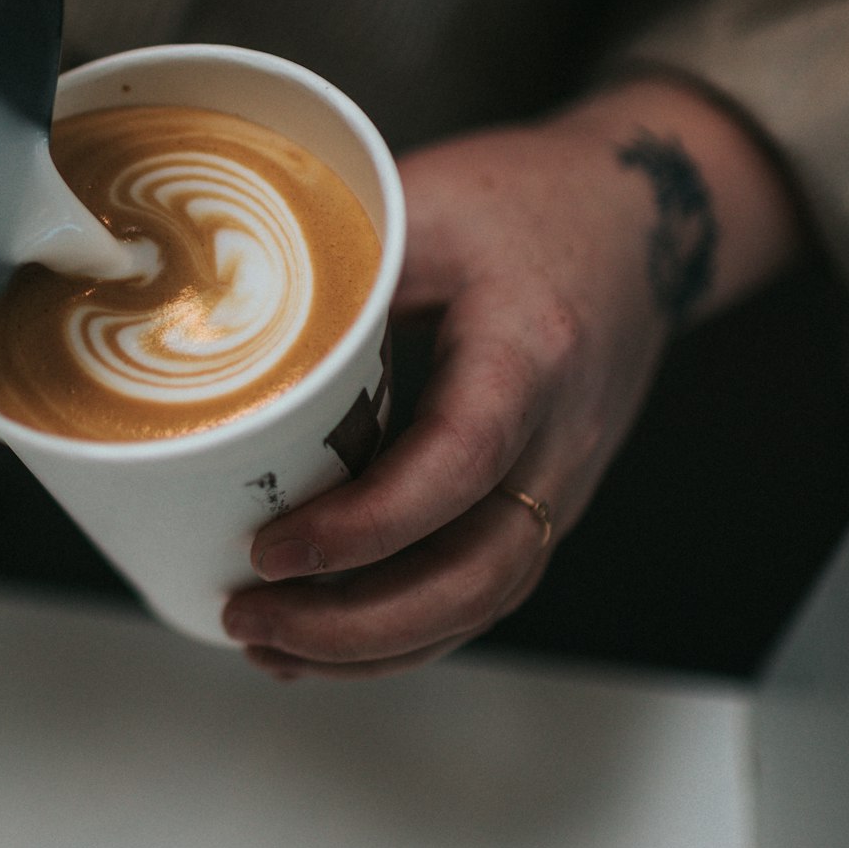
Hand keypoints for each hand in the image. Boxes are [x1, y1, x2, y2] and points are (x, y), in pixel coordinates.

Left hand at [223, 77, 801, 678]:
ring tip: (264, 643)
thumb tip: (211, 335)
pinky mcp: (543, 505)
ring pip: (483, 602)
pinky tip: (319, 643)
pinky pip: (482, 593)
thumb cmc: (522, 202)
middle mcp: (561, 437)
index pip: (457, 463)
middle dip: (357, 623)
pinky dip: (402, 634)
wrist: (637, 219)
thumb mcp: (421, 207)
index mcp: (530, 350)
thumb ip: (335, 274)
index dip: (364, 524)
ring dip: (371, 645)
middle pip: (478, 571)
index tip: (271, 548)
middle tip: (248, 616)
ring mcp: (562, 483)